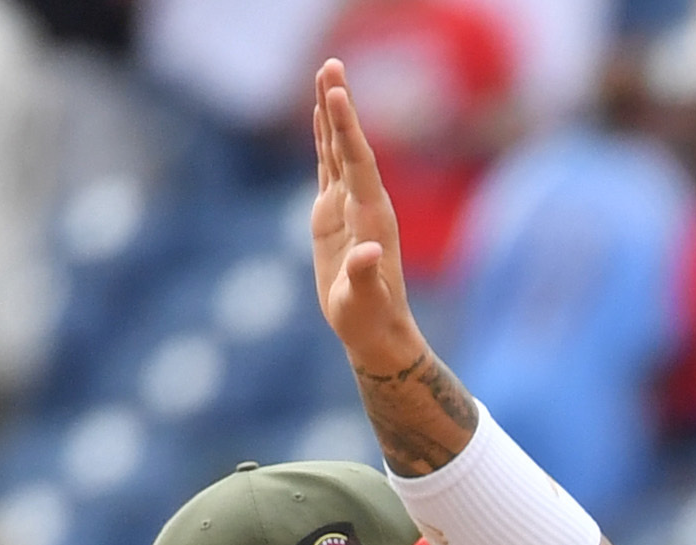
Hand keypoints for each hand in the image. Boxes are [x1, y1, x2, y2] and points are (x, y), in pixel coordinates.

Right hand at [311, 61, 426, 381]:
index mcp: (371, 216)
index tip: (336, 92)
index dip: (346, 126)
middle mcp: (363, 202)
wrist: (374, 329)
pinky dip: (324, 137)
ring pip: (338, 148)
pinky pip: (328, 164)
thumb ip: (365, 277)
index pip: (357, 161)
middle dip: (339, 105)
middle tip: (331, 64)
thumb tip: (367, 253)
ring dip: (331, 112)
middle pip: (348, 144)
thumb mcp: (364, 302)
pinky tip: (321, 113)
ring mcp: (348, 204)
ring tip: (326, 73)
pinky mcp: (334, 212)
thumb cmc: (369, 319)